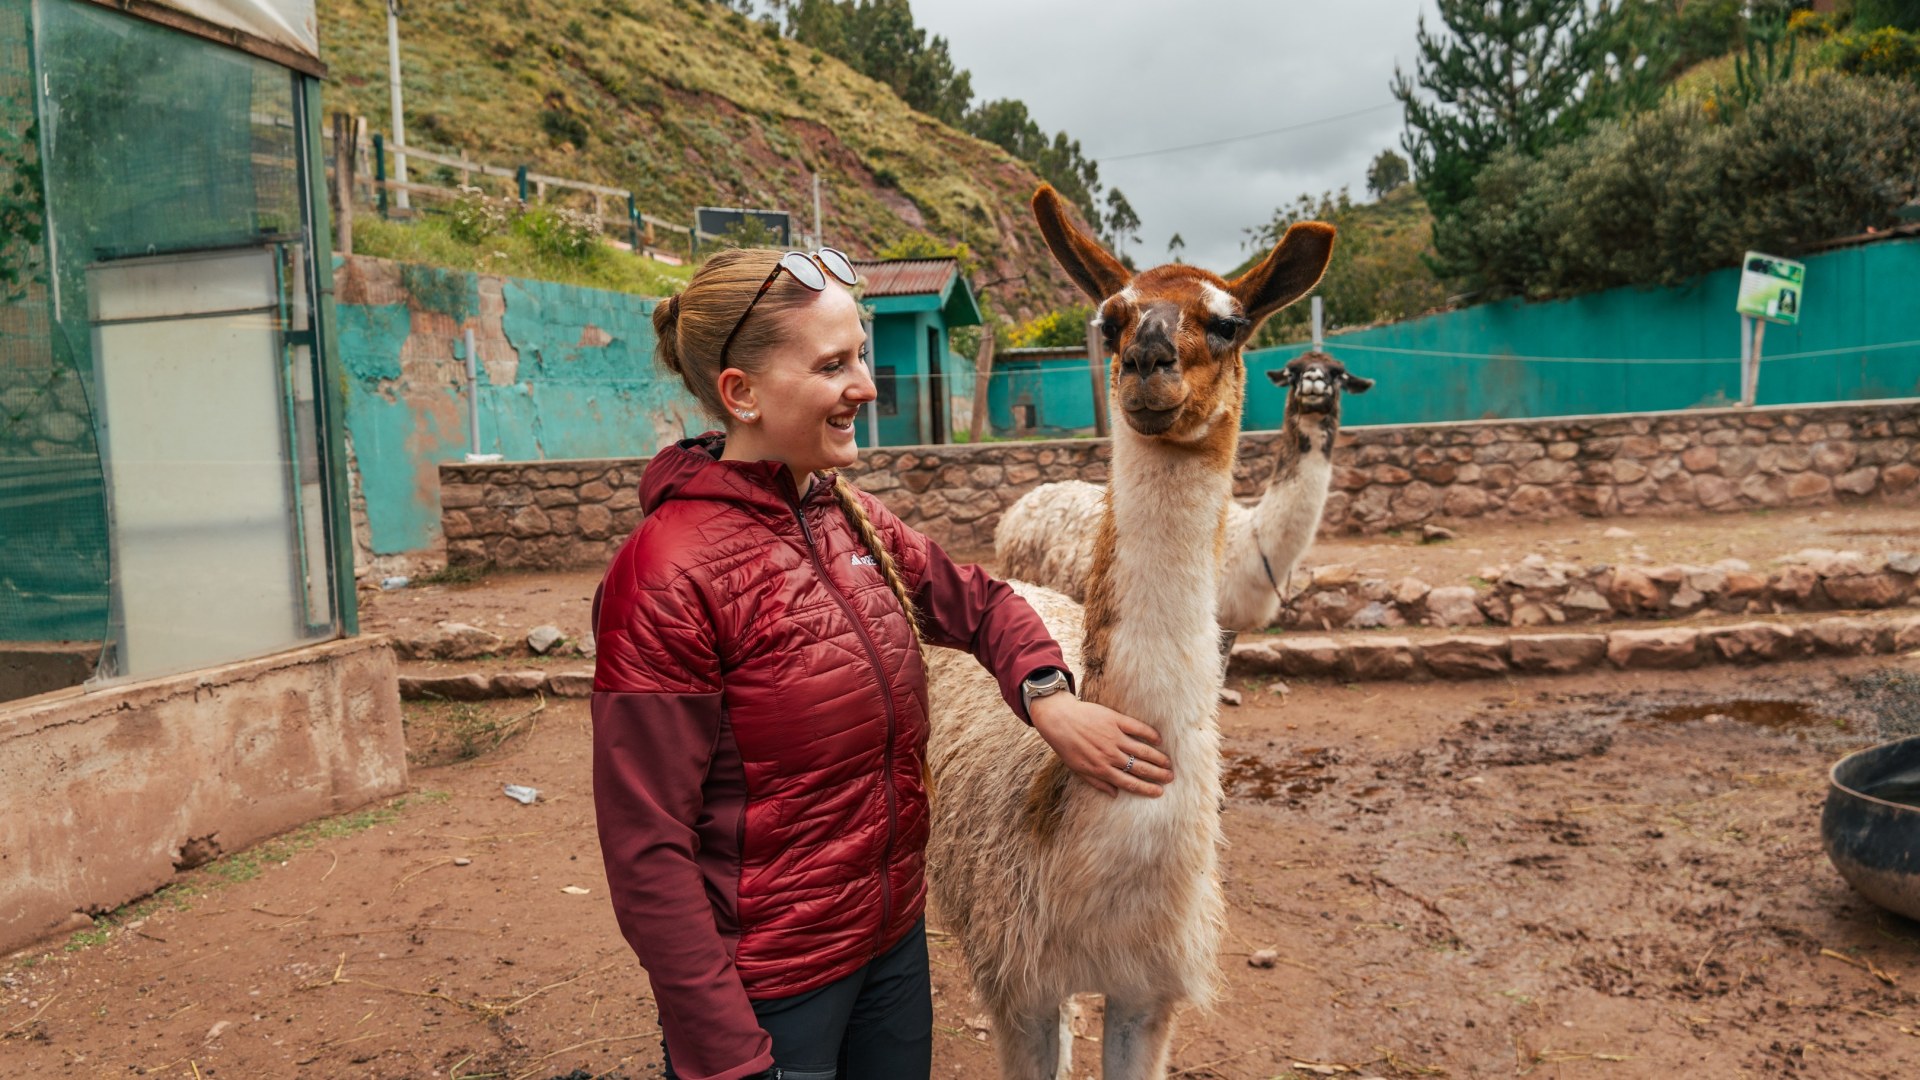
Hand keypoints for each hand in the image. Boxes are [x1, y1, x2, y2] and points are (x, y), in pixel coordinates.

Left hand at [1029, 695, 1171, 797]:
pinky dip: (1150, 734)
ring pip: (1142, 751)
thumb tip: (1114, 794)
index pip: (1130, 783)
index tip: (1159, 792)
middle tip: (1170, 777)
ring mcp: (1114, 737)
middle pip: (1140, 768)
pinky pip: (1137, 728)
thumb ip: (1097, 782)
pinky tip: (1158, 740)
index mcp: (1101, 769)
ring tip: (1169, 763)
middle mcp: (1110, 755)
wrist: (1059, 719)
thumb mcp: (1078, 769)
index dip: (1147, 789)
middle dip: (1158, 775)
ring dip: (1158, 758)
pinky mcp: (1115, 720)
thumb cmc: (1066, 746)